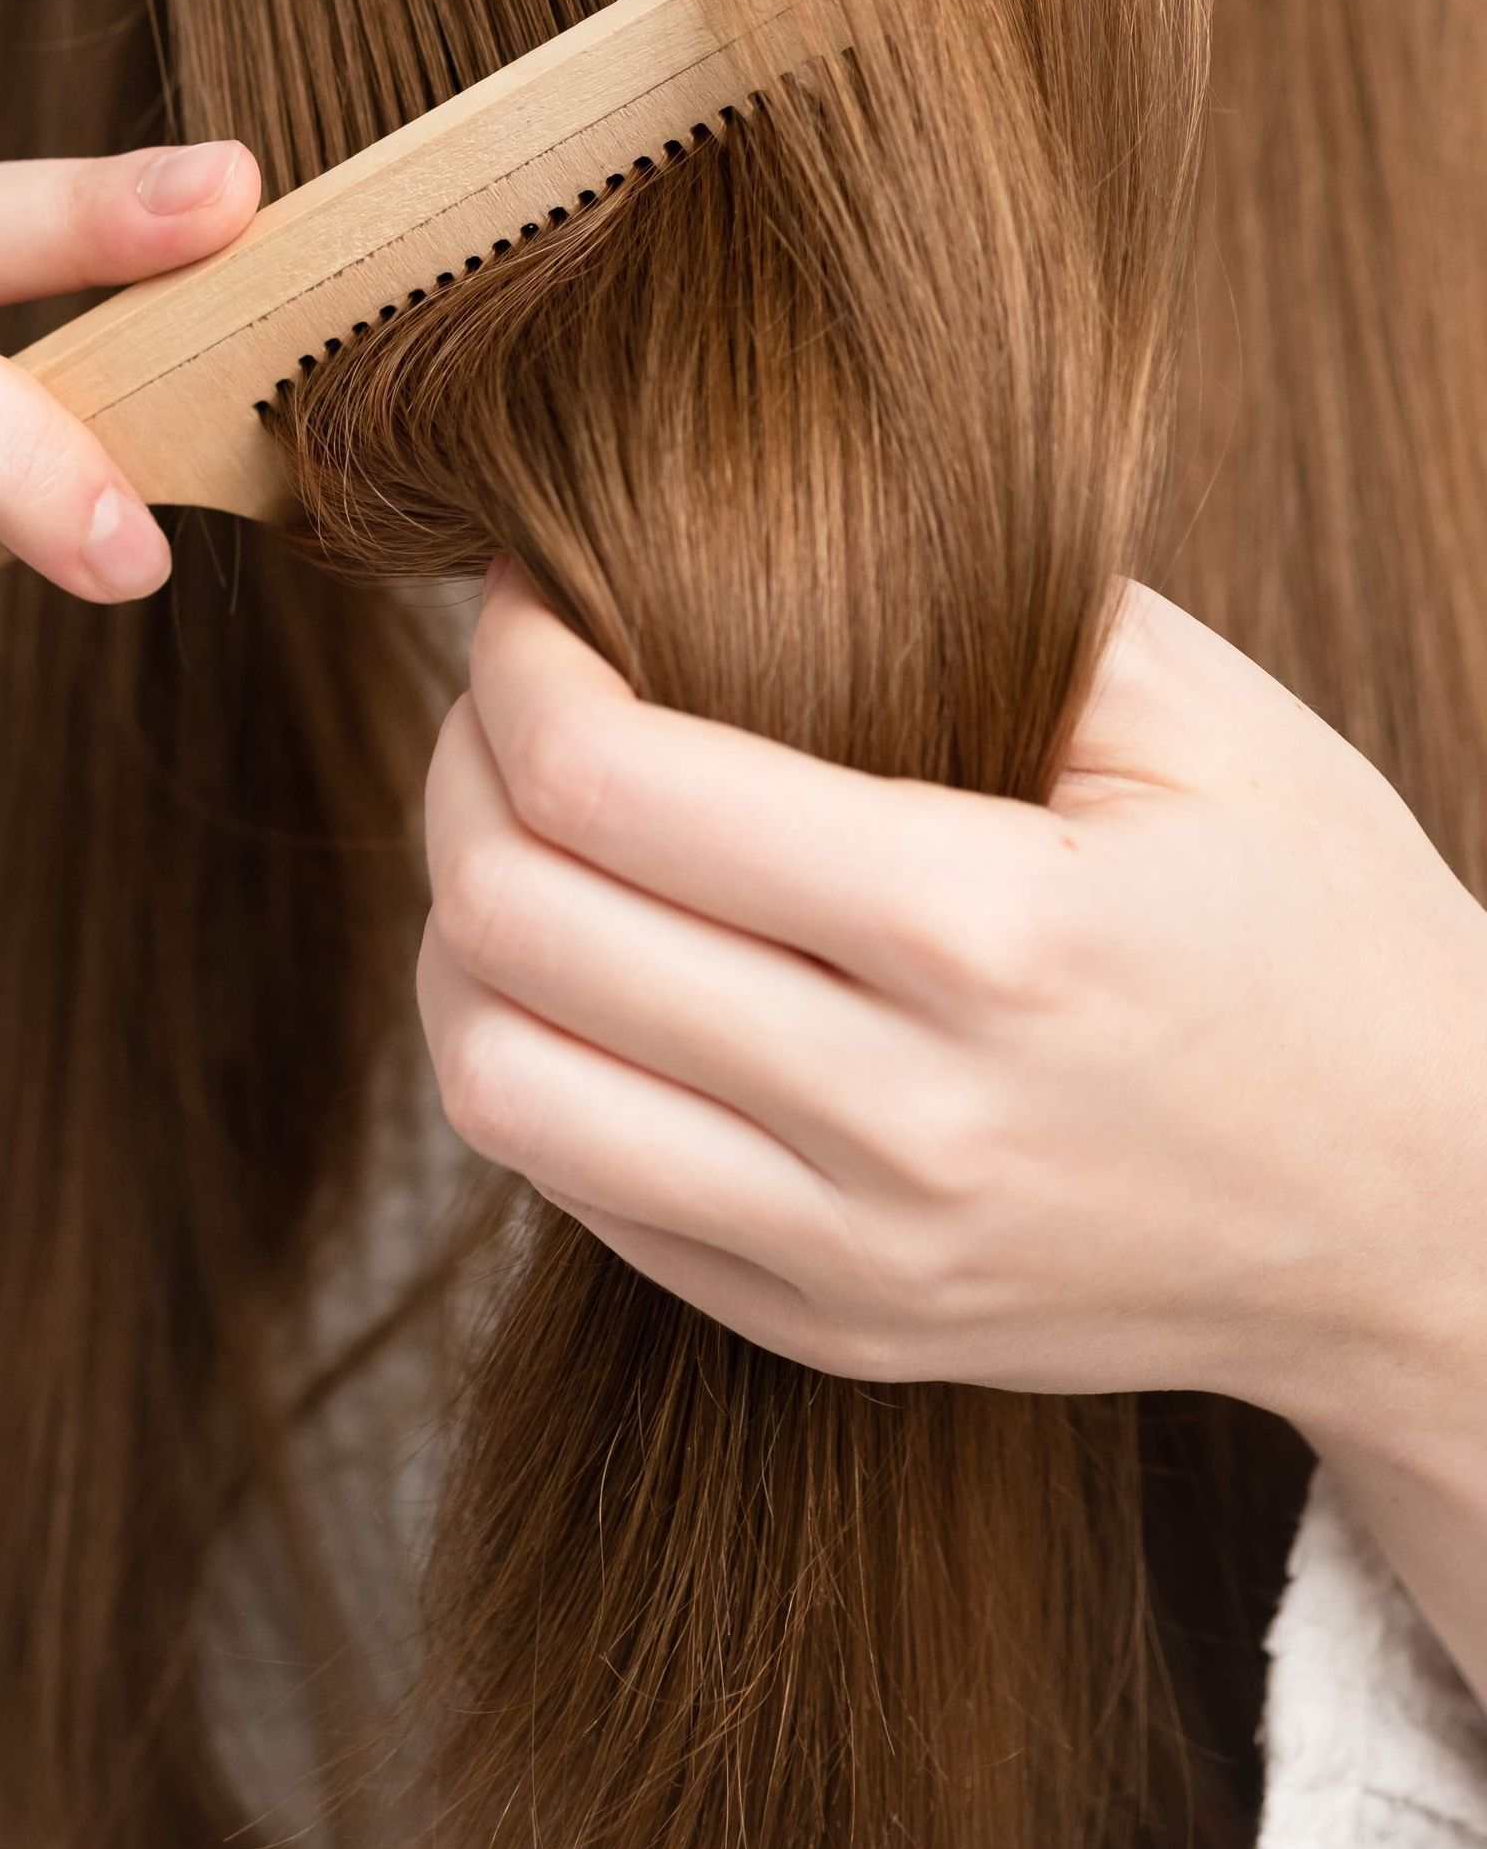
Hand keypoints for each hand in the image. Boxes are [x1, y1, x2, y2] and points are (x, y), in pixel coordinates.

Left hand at [421, 560, 1486, 1464]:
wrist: (1430, 1216)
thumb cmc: (1320, 927)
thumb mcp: (1206, 719)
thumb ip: (983, 598)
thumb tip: (741, 517)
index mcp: (995, 930)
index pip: (617, 784)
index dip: (517, 662)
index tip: (528, 594)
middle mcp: (906, 1120)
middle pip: (522, 927)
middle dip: (459, 768)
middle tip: (500, 694)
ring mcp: (861, 1252)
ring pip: (502, 1087)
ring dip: (459, 931)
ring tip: (513, 833)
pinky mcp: (837, 1331)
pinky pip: (578, 1197)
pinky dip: (532, 1056)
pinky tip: (587, 966)